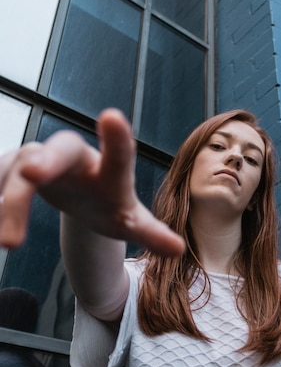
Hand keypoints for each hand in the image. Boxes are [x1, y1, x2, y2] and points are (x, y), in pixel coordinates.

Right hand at [0, 108, 184, 255]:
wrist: (84, 195)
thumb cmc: (111, 205)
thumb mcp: (130, 221)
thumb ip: (151, 233)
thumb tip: (178, 249)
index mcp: (109, 170)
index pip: (118, 153)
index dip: (116, 138)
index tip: (112, 117)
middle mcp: (74, 157)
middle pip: (58, 153)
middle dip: (45, 161)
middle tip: (31, 174)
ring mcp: (41, 159)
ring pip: (18, 170)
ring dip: (10, 203)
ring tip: (9, 242)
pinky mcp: (14, 168)